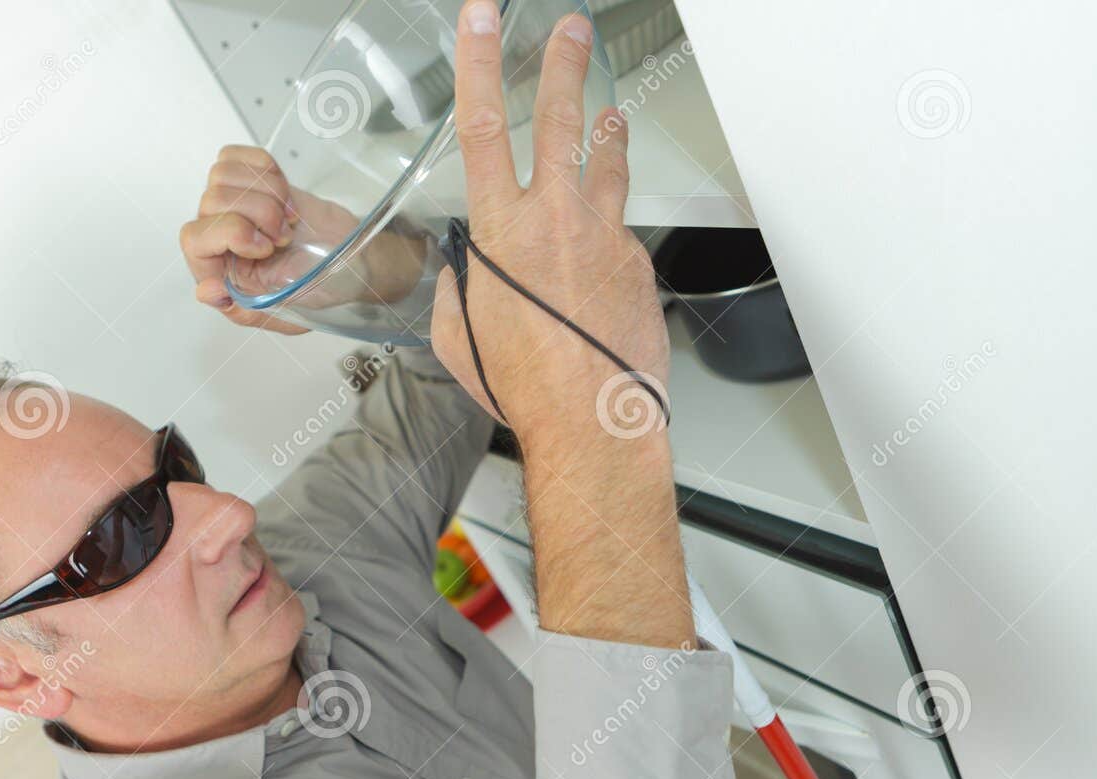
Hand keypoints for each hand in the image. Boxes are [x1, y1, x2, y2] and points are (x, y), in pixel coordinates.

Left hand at [179, 144, 319, 333]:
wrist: (349, 264)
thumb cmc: (317, 288)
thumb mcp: (285, 313)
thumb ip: (243, 309)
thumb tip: (207, 291)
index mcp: (219, 273)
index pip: (194, 239)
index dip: (231, 233)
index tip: (266, 247)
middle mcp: (217, 237)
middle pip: (212, 200)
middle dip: (260, 213)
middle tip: (286, 236)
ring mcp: (231, 207)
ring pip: (221, 175)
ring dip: (266, 191)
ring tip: (287, 218)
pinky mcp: (247, 182)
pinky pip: (234, 157)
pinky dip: (266, 169)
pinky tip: (284, 196)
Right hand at [430, 3, 669, 454]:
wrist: (593, 421)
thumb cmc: (526, 388)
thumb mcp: (459, 338)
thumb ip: (460, 292)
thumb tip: (469, 275)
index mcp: (502, 233)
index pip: (484, 128)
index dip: (479, 65)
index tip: (480, 21)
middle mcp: (557, 221)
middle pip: (562, 121)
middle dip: (565, 66)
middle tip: (572, 31)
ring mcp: (604, 237)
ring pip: (607, 165)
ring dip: (608, 134)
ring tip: (612, 113)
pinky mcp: (637, 263)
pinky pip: (618, 236)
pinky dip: (608, 238)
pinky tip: (603, 262)